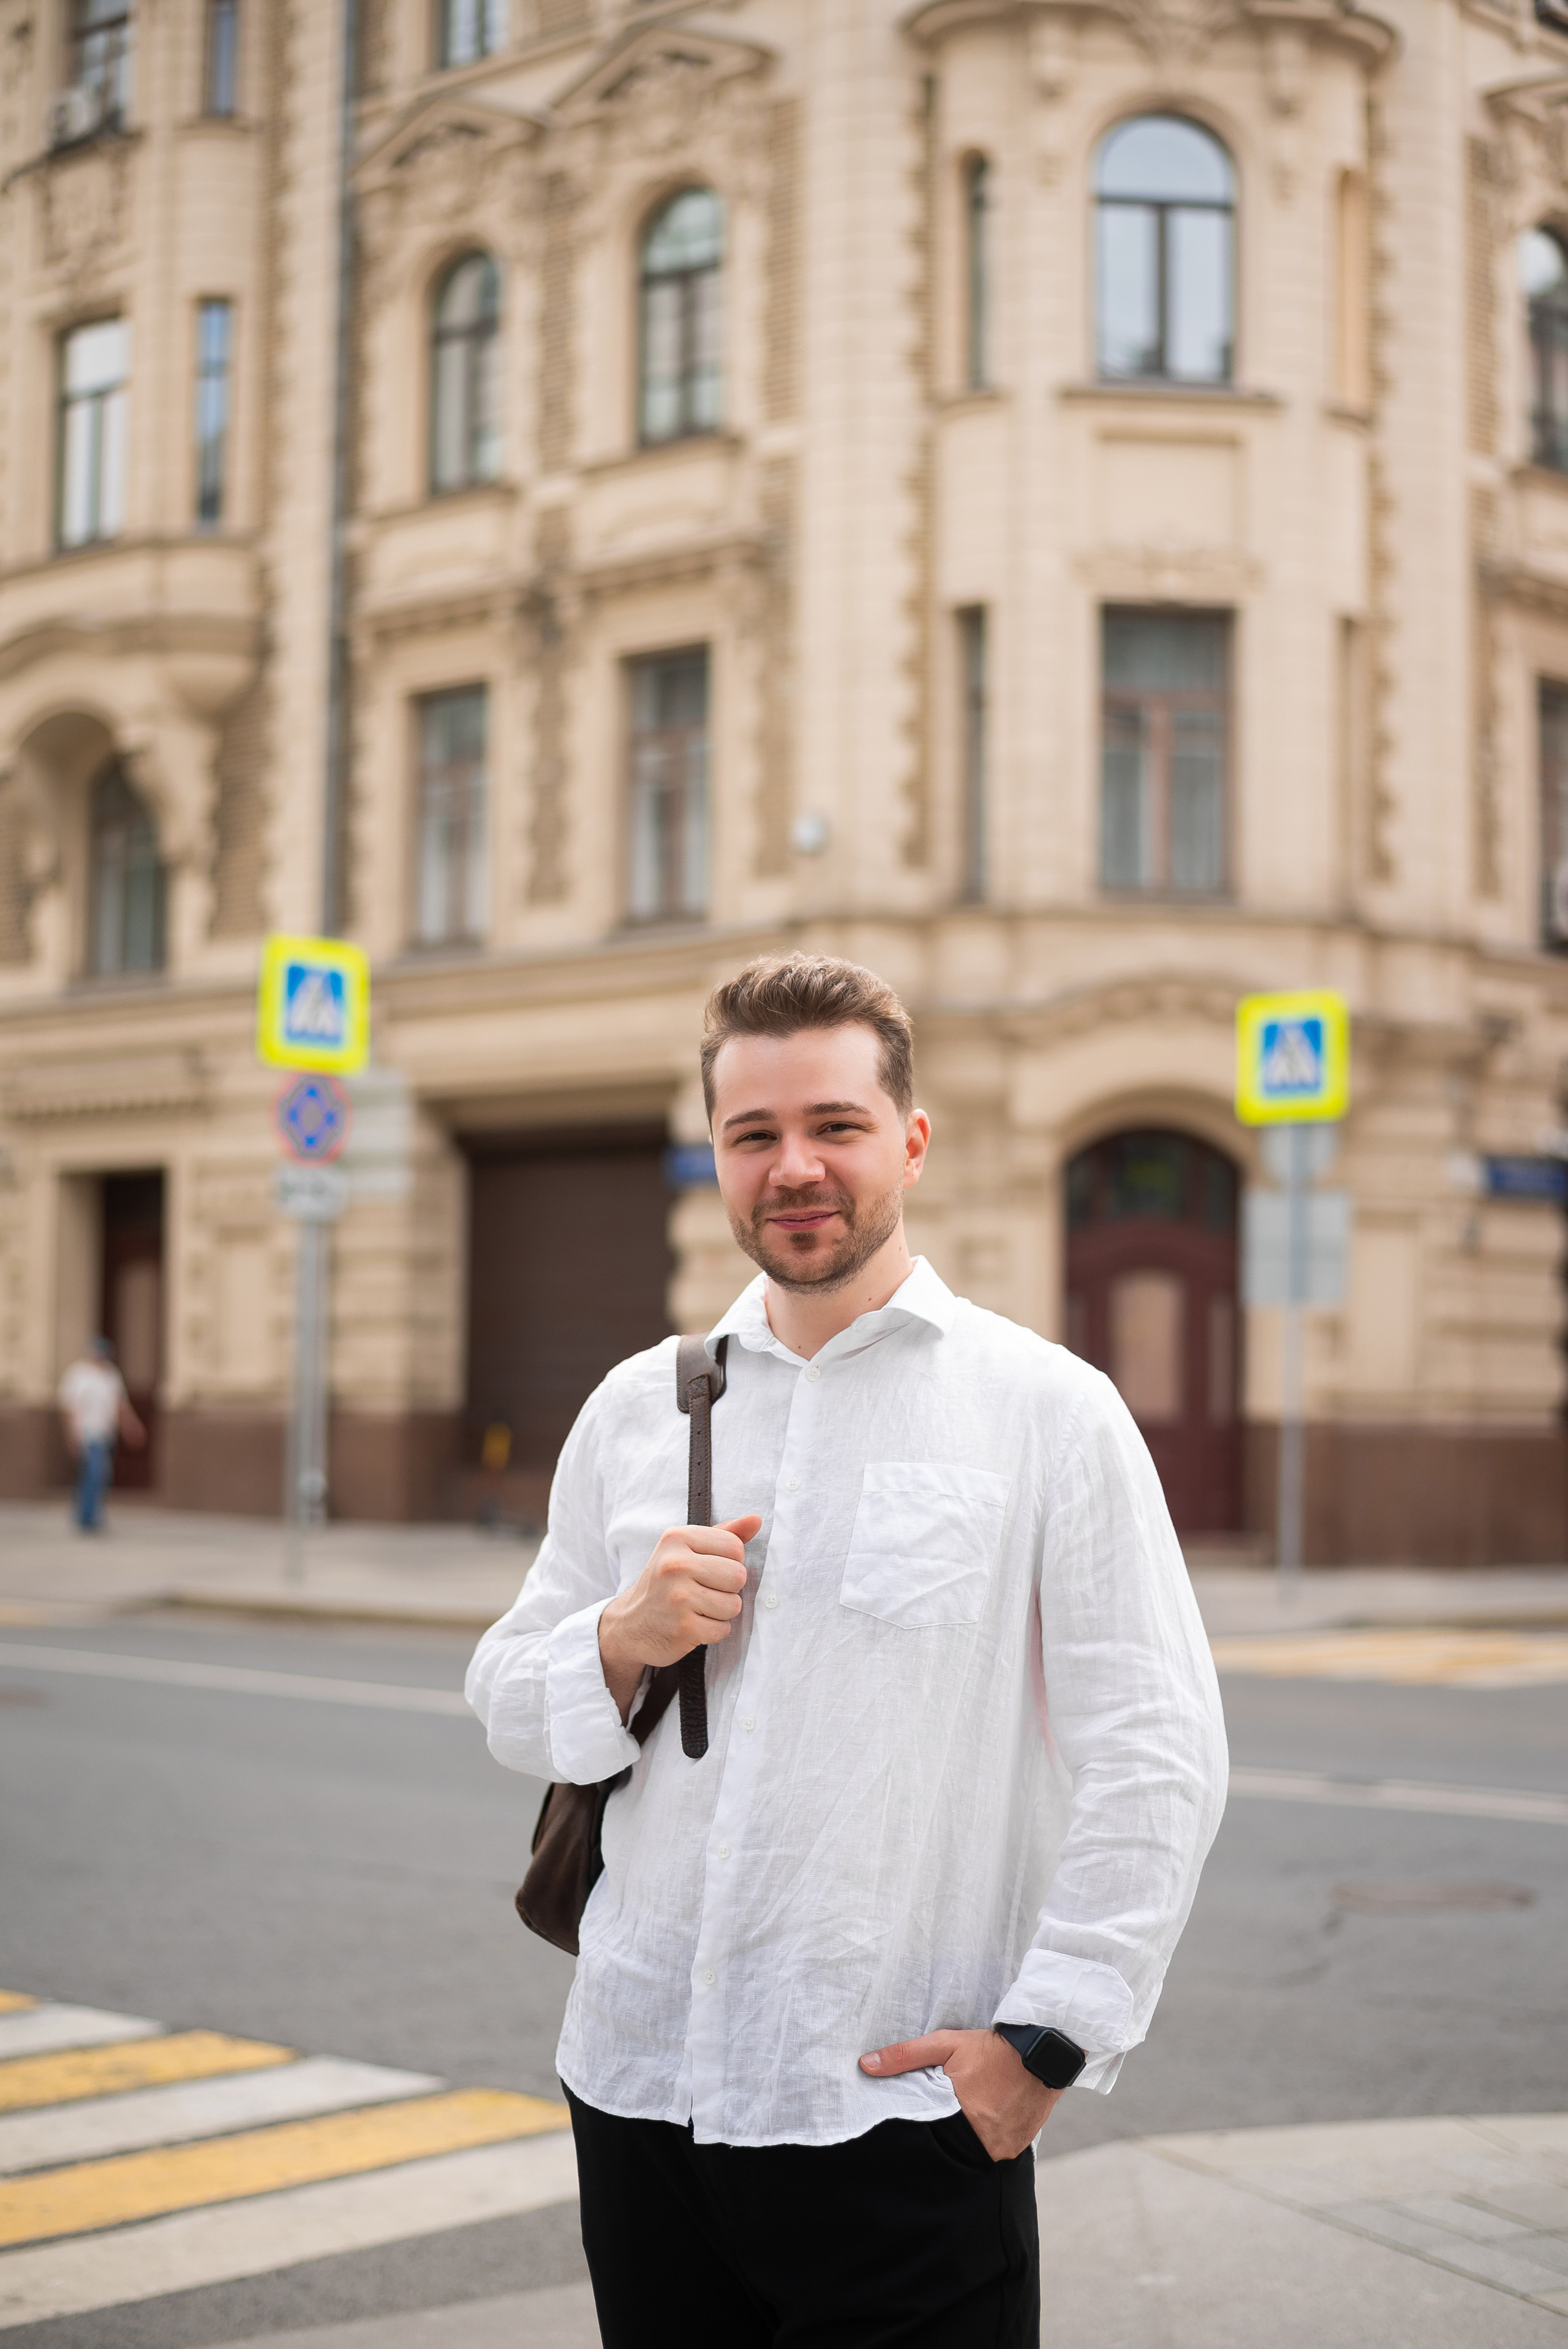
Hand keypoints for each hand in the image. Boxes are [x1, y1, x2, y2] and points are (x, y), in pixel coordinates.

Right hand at [598, 1514, 762, 1720]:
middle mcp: (675, 1564)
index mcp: (677, 1538)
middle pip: (738, 1576)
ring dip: (721, 1612)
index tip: (709, 1569)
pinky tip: (693, 1624)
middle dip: (728, 1589)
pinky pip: (722, 1629)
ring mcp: (678, 1597)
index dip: (730, 1562)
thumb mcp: (686, 1549)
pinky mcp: (682, 1628)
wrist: (630, 1624)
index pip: (735, 1547)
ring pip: (734, 1605)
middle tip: (704, 1591)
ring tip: (698, 1608)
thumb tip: (756, 1519)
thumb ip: (724, 1534)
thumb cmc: (665, 1583)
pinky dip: (712, 1631)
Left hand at [860, 2028, 1061, 2160]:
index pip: (930, 2141)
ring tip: (967, 2117)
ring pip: (975, 2151)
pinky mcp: (1020, 2146)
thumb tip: (866, 2065)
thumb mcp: (945, 2044)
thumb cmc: (992, 2048)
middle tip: (944, 2120)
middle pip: (953, 2148)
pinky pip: (996, 2149)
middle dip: (946, 2136)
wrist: (1044, 2051)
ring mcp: (1005, 2147)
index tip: (918, 2128)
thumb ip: (905, 2056)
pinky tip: (987, 2119)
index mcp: (963, 2119)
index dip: (923, 2134)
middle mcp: (985, 2142)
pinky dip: (988, 2137)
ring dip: (968, 2137)